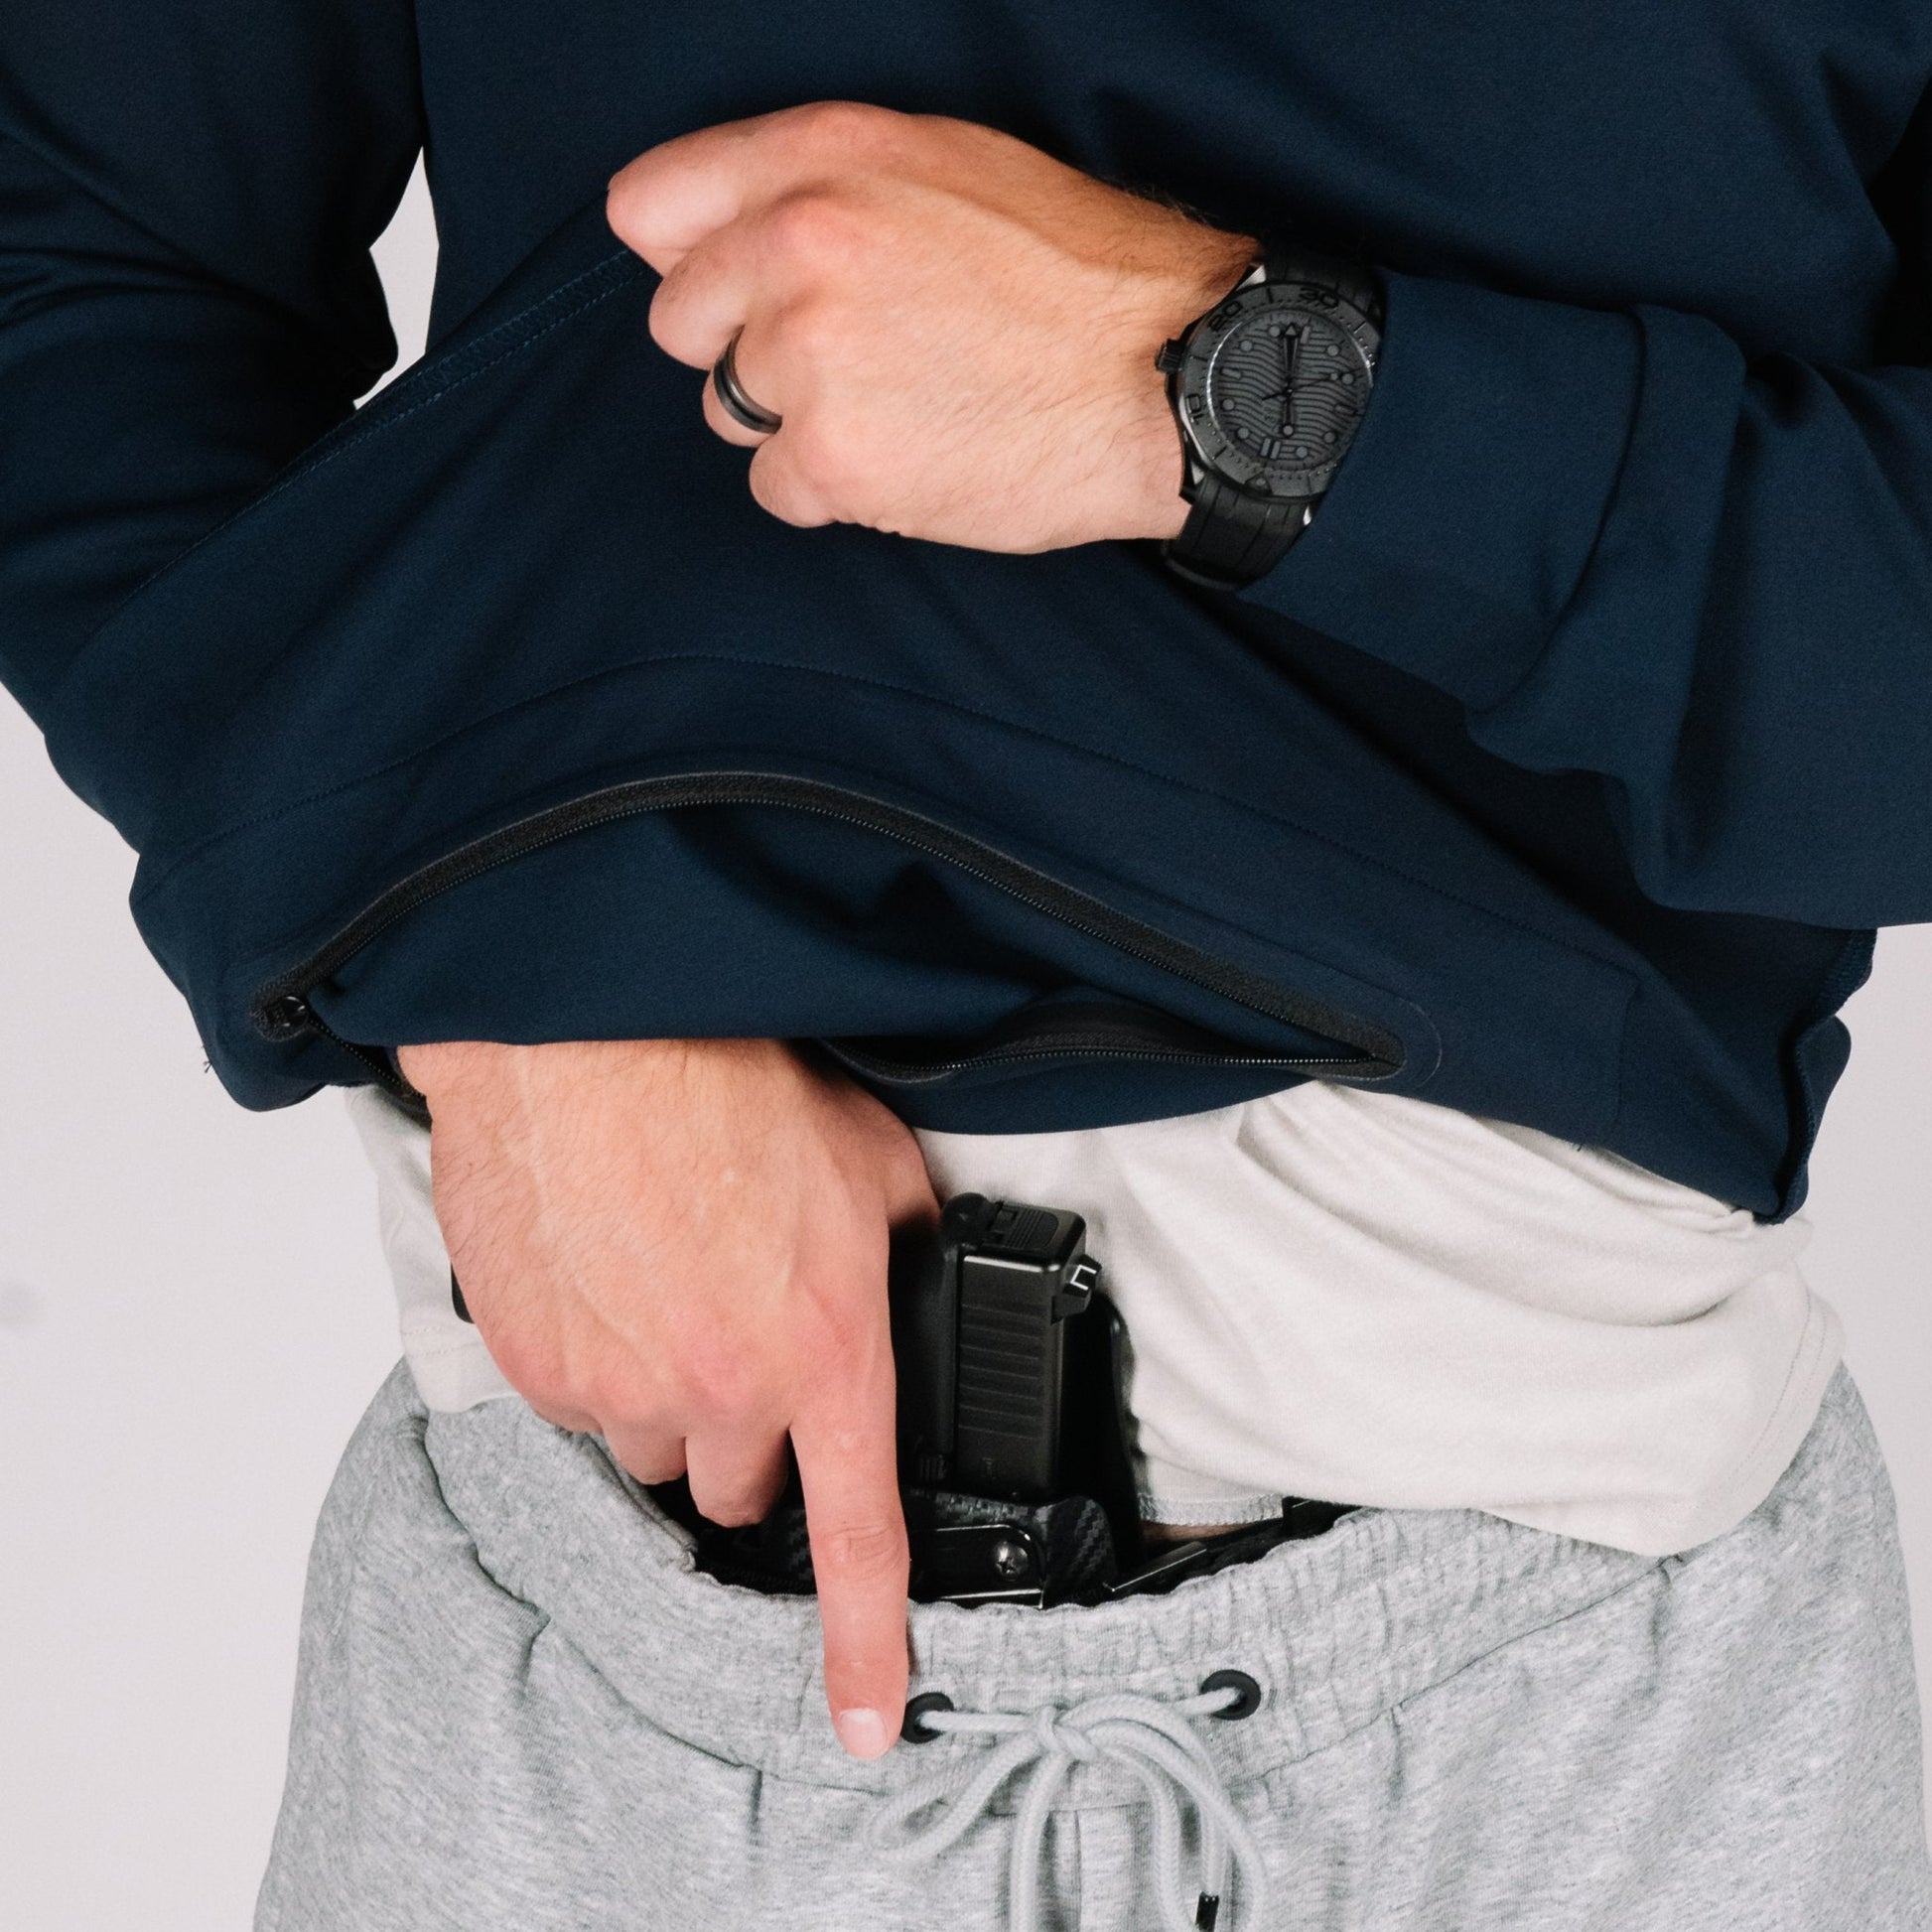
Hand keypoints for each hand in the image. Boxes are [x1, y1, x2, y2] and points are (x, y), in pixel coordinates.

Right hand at [396, 1036, 938, 1759]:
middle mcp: (720, 1391)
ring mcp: (617, 1387)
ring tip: (665, 1279)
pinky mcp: (535, 1365)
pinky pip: (575, 1400)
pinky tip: (607, 1269)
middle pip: (735, 1485)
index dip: (864, 1643)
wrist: (586, 1037)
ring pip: (650, 1444)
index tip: (863, 1717)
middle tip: (737, 1330)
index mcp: (824, 1351)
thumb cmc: (728, 1083)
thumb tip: (915, 1284)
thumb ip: (904, 1248)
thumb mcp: (873, 1160)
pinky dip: (594, 1356)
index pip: (855, 1536)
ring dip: (665, 1393)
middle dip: (744, 1429)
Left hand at [605, 102, 1256, 550]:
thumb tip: (722, 236)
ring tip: (903, 407)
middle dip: (749, 349)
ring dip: (796, 423)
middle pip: (680, 325)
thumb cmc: (1079, 276)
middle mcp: (796, 244)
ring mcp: (807, 355)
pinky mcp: (831, 458)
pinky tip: (914, 460)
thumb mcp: (948, 166)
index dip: (692, 258)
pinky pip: (777, 489)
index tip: (740, 292)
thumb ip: (822, 186)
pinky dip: (835, 491)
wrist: (1170, 376)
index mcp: (821, 156)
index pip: (650, 209)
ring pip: (730, 412)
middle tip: (855, 359)